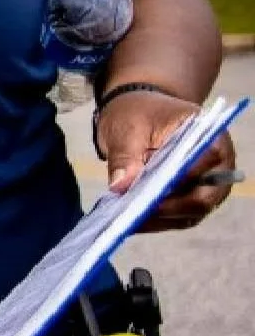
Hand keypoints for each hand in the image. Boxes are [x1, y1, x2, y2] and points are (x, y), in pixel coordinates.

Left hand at [97, 88, 236, 231]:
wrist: (140, 113)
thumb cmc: (140, 112)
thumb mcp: (128, 126)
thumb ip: (125, 155)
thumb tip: (120, 186)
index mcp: (210, 138)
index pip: (206, 162)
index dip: (182, 178)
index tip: (153, 190)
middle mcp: (215, 168)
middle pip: (201, 198)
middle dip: (168, 207)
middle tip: (134, 212)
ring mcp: (204, 189)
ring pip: (187, 214)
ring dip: (157, 219)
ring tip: (125, 220)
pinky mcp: (187, 202)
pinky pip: (173, 218)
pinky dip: (152, 221)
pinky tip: (127, 222)